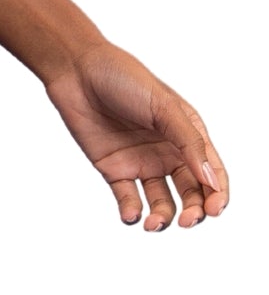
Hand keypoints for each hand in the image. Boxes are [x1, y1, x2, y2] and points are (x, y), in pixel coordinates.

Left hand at [44, 39, 228, 229]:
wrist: (76, 69)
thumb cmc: (123, 77)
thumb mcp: (163, 106)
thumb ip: (189, 142)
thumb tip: (212, 181)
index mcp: (186, 133)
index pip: (211, 172)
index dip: (218, 194)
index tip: (215, 209)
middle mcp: (167, 151)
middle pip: (190, 193)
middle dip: (193, 212)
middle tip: (186, 220)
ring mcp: (141, 162)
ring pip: (162, 202)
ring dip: (162, 218)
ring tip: (153, 224)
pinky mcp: (114, 169)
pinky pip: (128, 199)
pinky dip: (132, 212)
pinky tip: (131, 215)